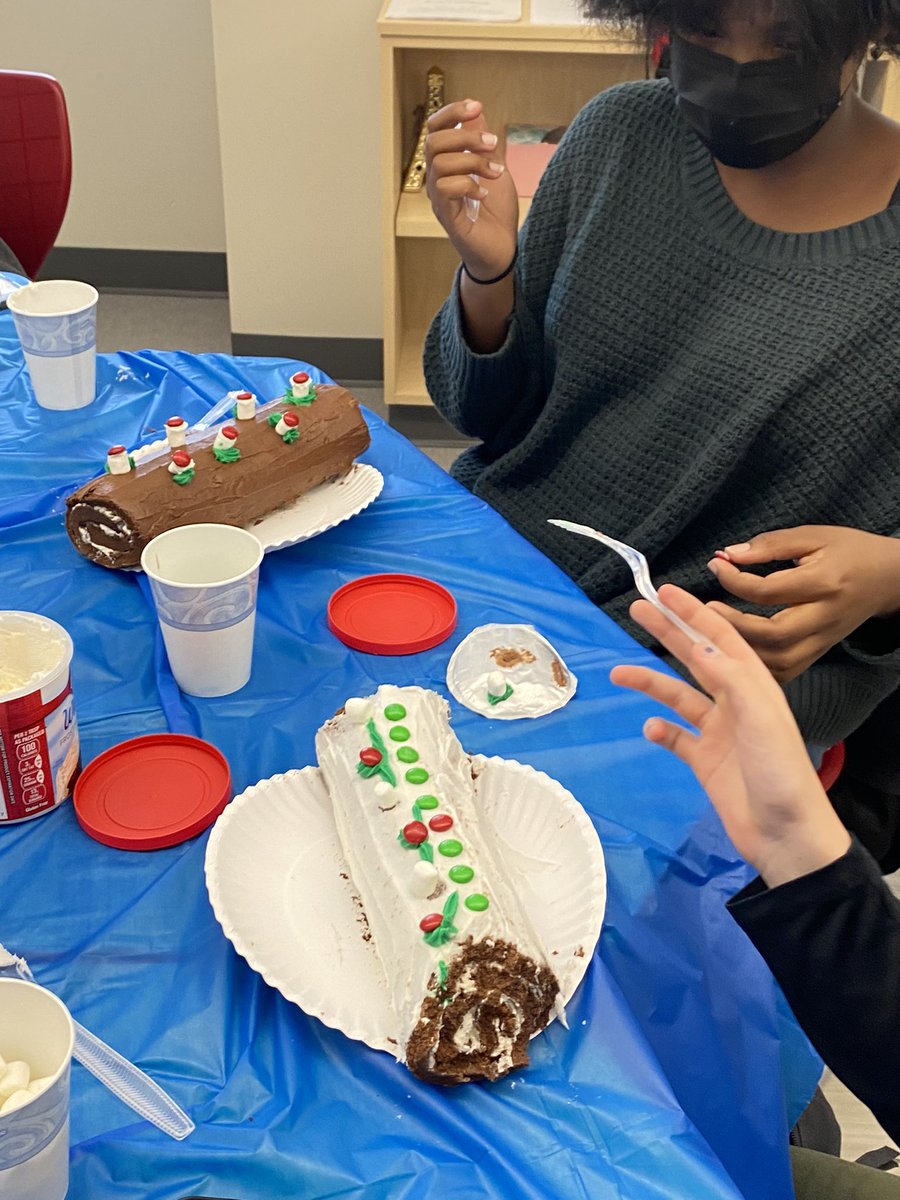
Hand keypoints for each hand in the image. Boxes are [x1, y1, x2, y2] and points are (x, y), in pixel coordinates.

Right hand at [425, 99, 518, 280]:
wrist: (503, 249)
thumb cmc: (496, 211)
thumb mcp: (494, 166)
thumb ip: (483, 142)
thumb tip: (476, 111)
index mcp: (447, 163)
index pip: (435, 128)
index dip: (451, 112)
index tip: (476, 106)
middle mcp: (437, 178)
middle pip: (433, 140)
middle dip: (467, 135)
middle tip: (493, 144)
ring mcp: (439, 198)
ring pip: (440, 163)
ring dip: (473, 161)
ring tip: (495, 172)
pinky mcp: (446, 216)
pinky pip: (446, 188)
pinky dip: (469, 185)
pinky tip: (484, 193)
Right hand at [610, 585, 850, 887]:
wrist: (785, 836)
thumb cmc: (779, 774)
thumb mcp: (760, 719)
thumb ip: (731, 679)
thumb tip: (700, 645)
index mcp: (753, 687)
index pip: (719, 640)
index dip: (693, 614)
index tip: (665, 592)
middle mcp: (735, 704)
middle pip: (695, 660)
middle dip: (668, 633)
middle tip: (637, 609)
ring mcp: (719, 734)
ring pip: (678, 697)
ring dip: (651, 682)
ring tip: (618, 672)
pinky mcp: (706, 762)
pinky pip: (677, 738)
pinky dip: (661, 730)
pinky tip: (648, 727)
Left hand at [707, 526, 899, 682]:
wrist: (888, 579)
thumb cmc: (849, 551)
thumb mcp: (813, 535)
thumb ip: (771, 544)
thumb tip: (729, 554)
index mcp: (825, 583)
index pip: (771, 591)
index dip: (735, 580)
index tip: (716, 565)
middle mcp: (825, 617)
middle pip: (775, 635)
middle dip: (734, 626)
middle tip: (705, 611)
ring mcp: (823, 640)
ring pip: (780, 662)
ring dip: (743, 652)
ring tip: (714, 634)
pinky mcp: (819, 653)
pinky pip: (786, 673)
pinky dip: (758, 669)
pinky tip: (735, 655)